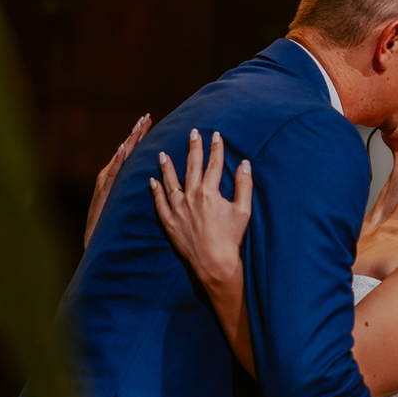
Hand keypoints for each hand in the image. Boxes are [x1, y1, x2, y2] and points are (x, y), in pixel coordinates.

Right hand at [84, 115, 151, 247]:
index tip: (149, 121)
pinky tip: (123, 149)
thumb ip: (136, 189)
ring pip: (120, 158)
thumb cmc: (115, 224)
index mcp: (118, 176)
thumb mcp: (127, 202)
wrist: (96, 240)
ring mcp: (106, 181)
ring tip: (138, 127)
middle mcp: (111, 175)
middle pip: (126, 150)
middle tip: (147, 117)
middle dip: (136, 133)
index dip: (140, 136)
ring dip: (129, 141)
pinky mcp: (104, 190)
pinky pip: (113, 173)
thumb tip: (154, 179)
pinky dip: (118, 160)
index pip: (132, 153)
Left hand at [150, 131, 251, 286]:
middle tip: (192, 133)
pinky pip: (159, 203)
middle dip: (194, 148)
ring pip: (170, 182)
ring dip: (167, 167)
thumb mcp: (243, 210)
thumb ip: (244, 185)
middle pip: (192, 167)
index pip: (214, 164)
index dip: (216, 148)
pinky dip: (155, 191)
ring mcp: (178, 210)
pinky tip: (152, 180)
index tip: (216, 134)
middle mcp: (191, 197)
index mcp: (210, 192)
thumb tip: (245, 163)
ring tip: (163, 154)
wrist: (214, 263)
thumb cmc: (231, 238)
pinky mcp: (170, 222)